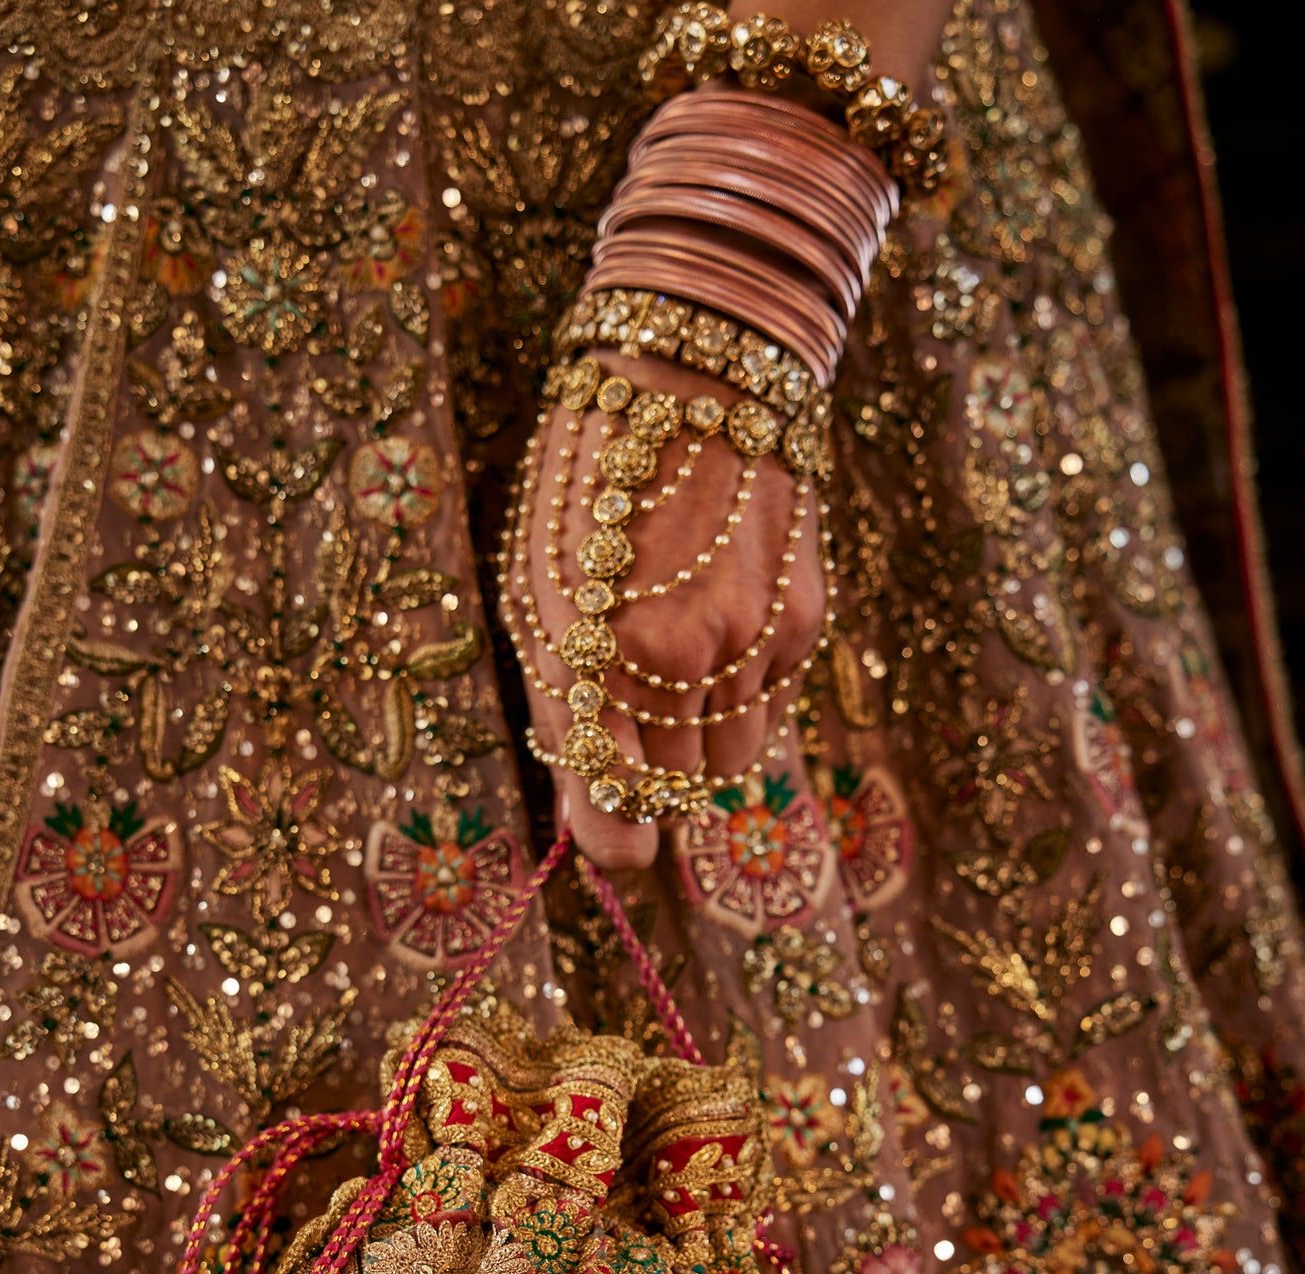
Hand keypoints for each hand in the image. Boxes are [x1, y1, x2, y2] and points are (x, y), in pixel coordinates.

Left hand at [503, 350, 824, 869]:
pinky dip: (740, 694)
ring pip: (730, 760)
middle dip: (650, 783)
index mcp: (595, 654)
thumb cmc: (588, 478)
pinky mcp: (801, 623)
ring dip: (698, 742)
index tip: (614, 839)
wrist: (693, 367)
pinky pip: (769, 707)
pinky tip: (716, 625)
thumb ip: (564, 710)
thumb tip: (596, 824)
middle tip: (628, 728)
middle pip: (676, 796)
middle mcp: (679, 661)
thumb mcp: (539, 588)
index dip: (616, 840)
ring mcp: (749, 642)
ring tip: (671, 665)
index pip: (619, 809)